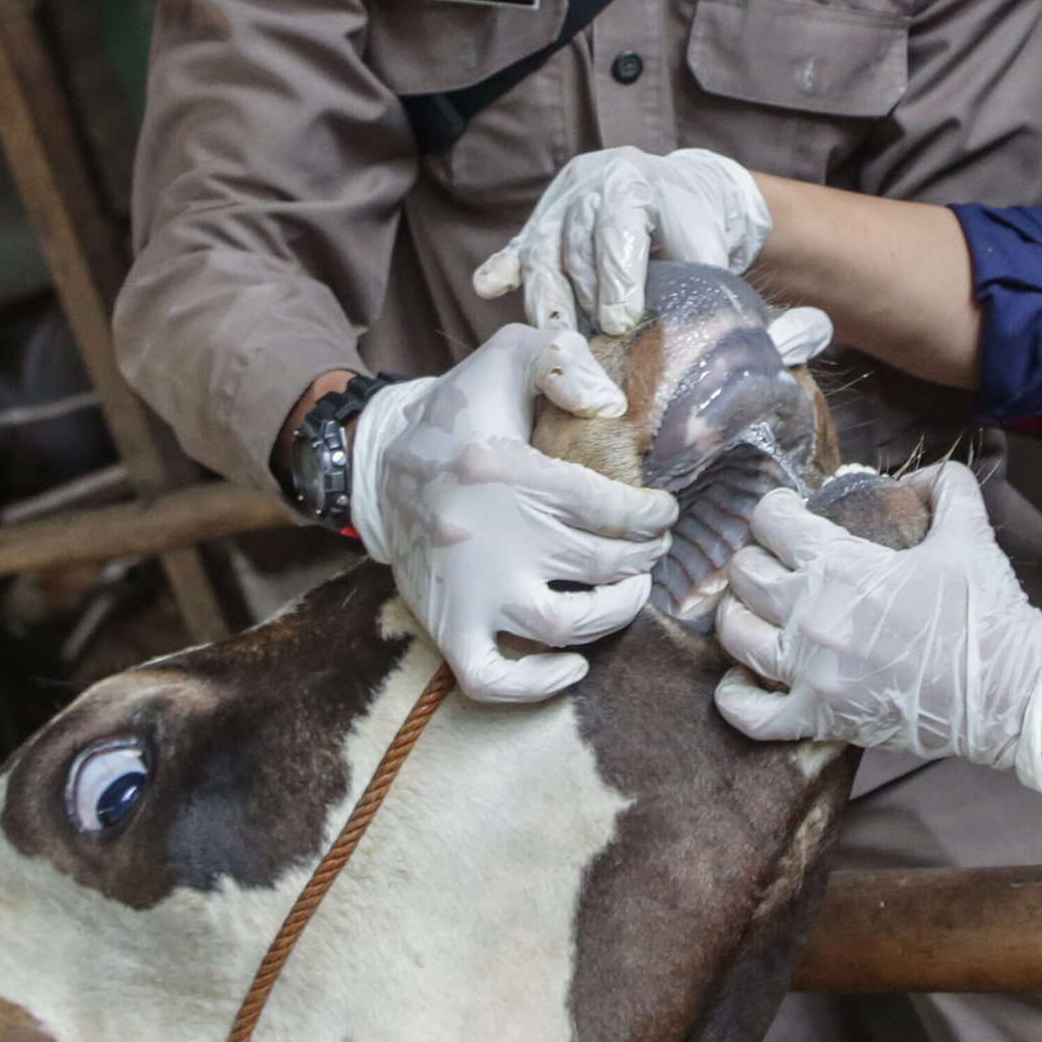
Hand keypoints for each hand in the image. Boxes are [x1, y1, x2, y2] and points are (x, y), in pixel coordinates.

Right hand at [353, 326, 681, 702]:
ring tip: (629, 590)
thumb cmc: (456, 415)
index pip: (612, 510)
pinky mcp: (446, 626)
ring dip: (616, 612)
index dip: (654, 516)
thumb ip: (562, 359)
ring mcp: (469, 592)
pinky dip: (537, 684)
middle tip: (650, 547)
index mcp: (508, 474)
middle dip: (643, 557)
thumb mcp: (506, 357)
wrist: (378, 466)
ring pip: (567, 625)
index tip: (662, 512)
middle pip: (602, 566)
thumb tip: (610, 406)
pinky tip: (572, 666)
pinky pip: (493, 678)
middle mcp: (492, 540)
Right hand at [472, 147, 772, 338]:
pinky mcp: (538, 221)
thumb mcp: (707, 247)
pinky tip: (487, 288)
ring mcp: (557, 201)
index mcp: (632, 179)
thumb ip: (701, 283)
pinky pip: (516, 247)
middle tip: (592, 349)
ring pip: (541, 253)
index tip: (621, 324)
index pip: (617, 229)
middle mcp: (587, 182)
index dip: (617, 278)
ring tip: (558, 345)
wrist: (675, 193)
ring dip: (547, 303)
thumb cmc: (694, 226)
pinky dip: (501, 270)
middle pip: (573, 245)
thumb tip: (697, 340)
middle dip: (583, 300)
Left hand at [713, 462, 1041, 793]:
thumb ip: (945, 485)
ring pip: (734, 634)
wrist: (1010, 695)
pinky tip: (743, 679)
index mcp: (841, 565)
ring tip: (758, 610)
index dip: (775, 510)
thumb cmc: (986, 614)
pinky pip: (748, 713)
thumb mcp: (970, 532)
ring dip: (739, 615)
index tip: (788, 514)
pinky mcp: (817, 719)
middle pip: (743, 574)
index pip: (770, 520)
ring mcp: (809, 672)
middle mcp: (811, 616)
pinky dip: (734, 695)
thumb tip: (916, 475)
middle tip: (777, 562)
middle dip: (756, 559)